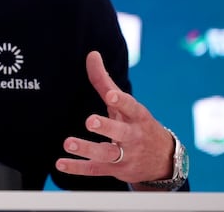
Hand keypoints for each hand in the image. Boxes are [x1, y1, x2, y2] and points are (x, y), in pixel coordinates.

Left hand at [55, 51, 173, 184]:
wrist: (163, 160)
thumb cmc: (137, 124)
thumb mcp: (126, 104)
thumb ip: (105, 81)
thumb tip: (91, 54)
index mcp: (138, 117)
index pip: (131, 107)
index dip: (121, 101)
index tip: (111, 96)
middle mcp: (133, 136)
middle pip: (120, 132)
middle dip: (106, 127)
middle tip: (90, 121)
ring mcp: (125, 155)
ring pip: (106, 154)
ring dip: (87, 149)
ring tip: (69, 143)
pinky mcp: (115, 170)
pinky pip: (95, 170)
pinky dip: (77, 168)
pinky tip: (60, 163)